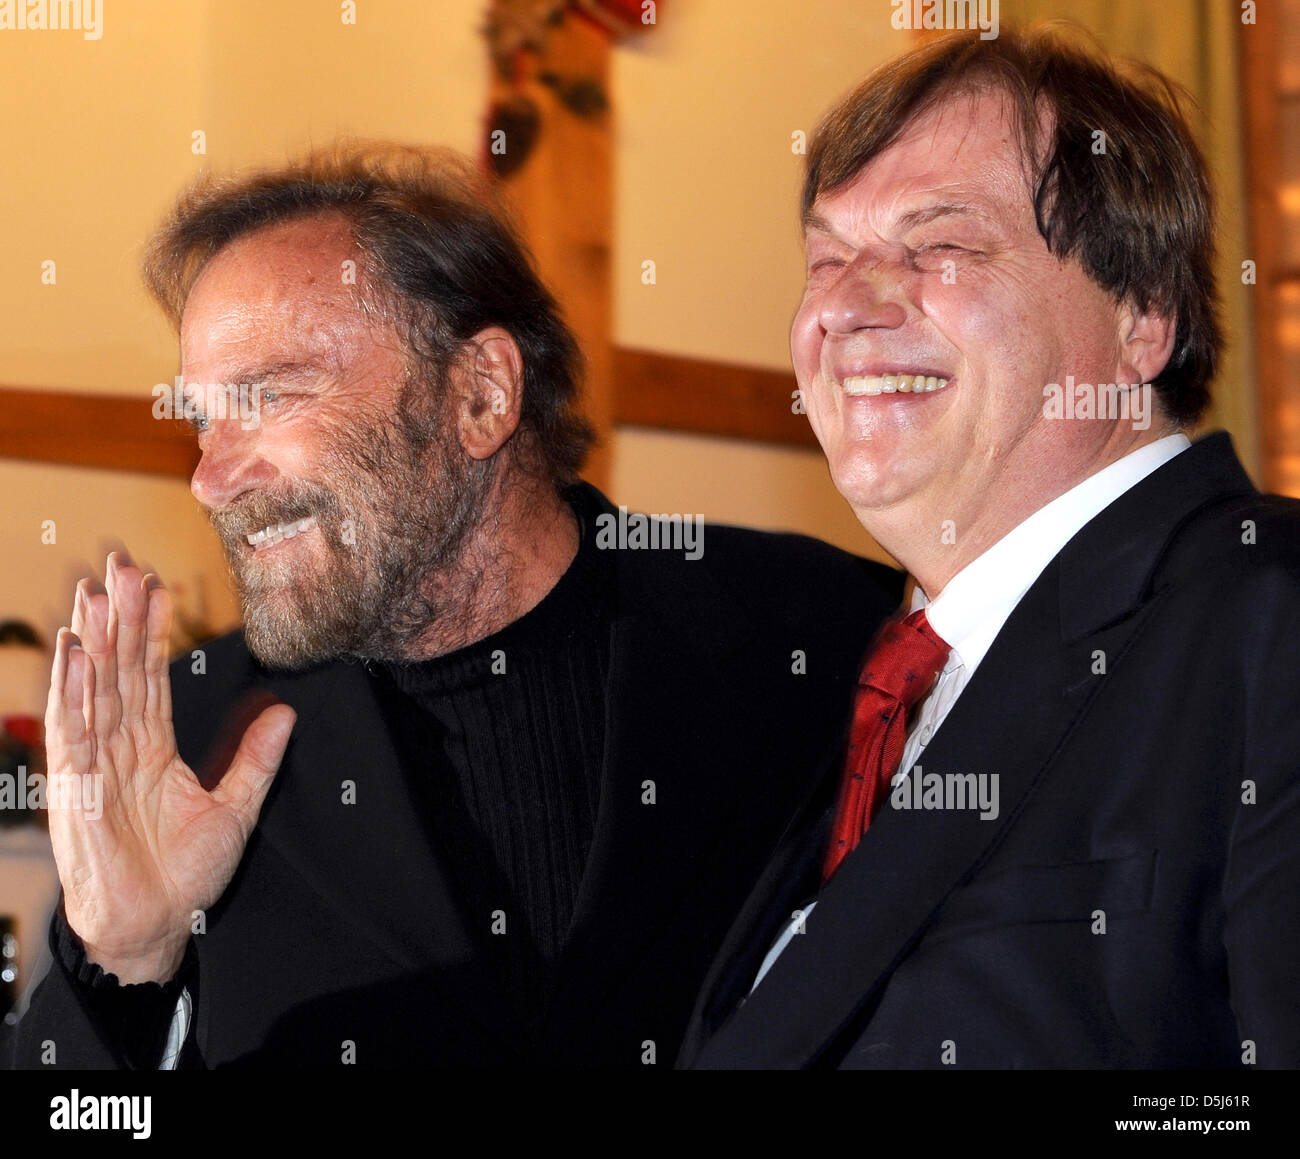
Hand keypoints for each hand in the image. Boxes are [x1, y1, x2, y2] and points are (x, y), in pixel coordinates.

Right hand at [45, 551, 295, 982]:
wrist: (153, 926)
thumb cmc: (182, 875)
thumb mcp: (235, 808)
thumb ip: (256, 759)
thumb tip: (285, 713)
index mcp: (150, 747)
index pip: (151, 676)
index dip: (152, 631)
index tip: (156, 585)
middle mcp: (117, 746)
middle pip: (118, 670)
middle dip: (118, 617)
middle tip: (119, 564)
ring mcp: (93, 765)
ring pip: (93, 691)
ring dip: (93, 641)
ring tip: (94, 592)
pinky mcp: (76, 789)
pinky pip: (74, 733)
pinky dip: (73, 693)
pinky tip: (75, 655)